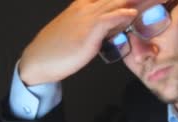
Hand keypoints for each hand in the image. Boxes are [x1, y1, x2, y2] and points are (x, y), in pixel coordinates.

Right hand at [18, 0, 159, 85]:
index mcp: (87, 6)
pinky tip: (132, 13)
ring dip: (138, 0)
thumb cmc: (60, 49)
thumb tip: (119, 25)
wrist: (39, 59)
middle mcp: (88, 7)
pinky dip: (119, 15)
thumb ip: (103, 26)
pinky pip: (105, 20)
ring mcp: (87, 18)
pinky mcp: (86, 32)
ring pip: (116, 3)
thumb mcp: (84, 32)